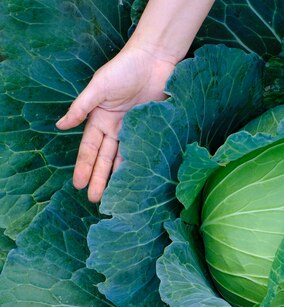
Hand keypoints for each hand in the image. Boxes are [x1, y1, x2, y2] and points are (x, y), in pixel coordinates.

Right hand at [56, 43, 175, 201]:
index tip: (79, 184)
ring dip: (117, 177)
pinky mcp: (151, 128)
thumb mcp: (98, 87)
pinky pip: (143, 150)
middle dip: (99, 178)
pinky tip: (137, 179)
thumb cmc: (123, 69)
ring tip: (114, 196)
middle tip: (95, 200)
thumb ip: (81, 107)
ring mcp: (134, 129)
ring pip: (123, 158)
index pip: (90, 148)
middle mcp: (116, 127)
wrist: (154, 61)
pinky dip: (139, 164)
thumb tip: (61, 125)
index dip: (84, 166)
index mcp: (100, 118)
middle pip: (105, 158)